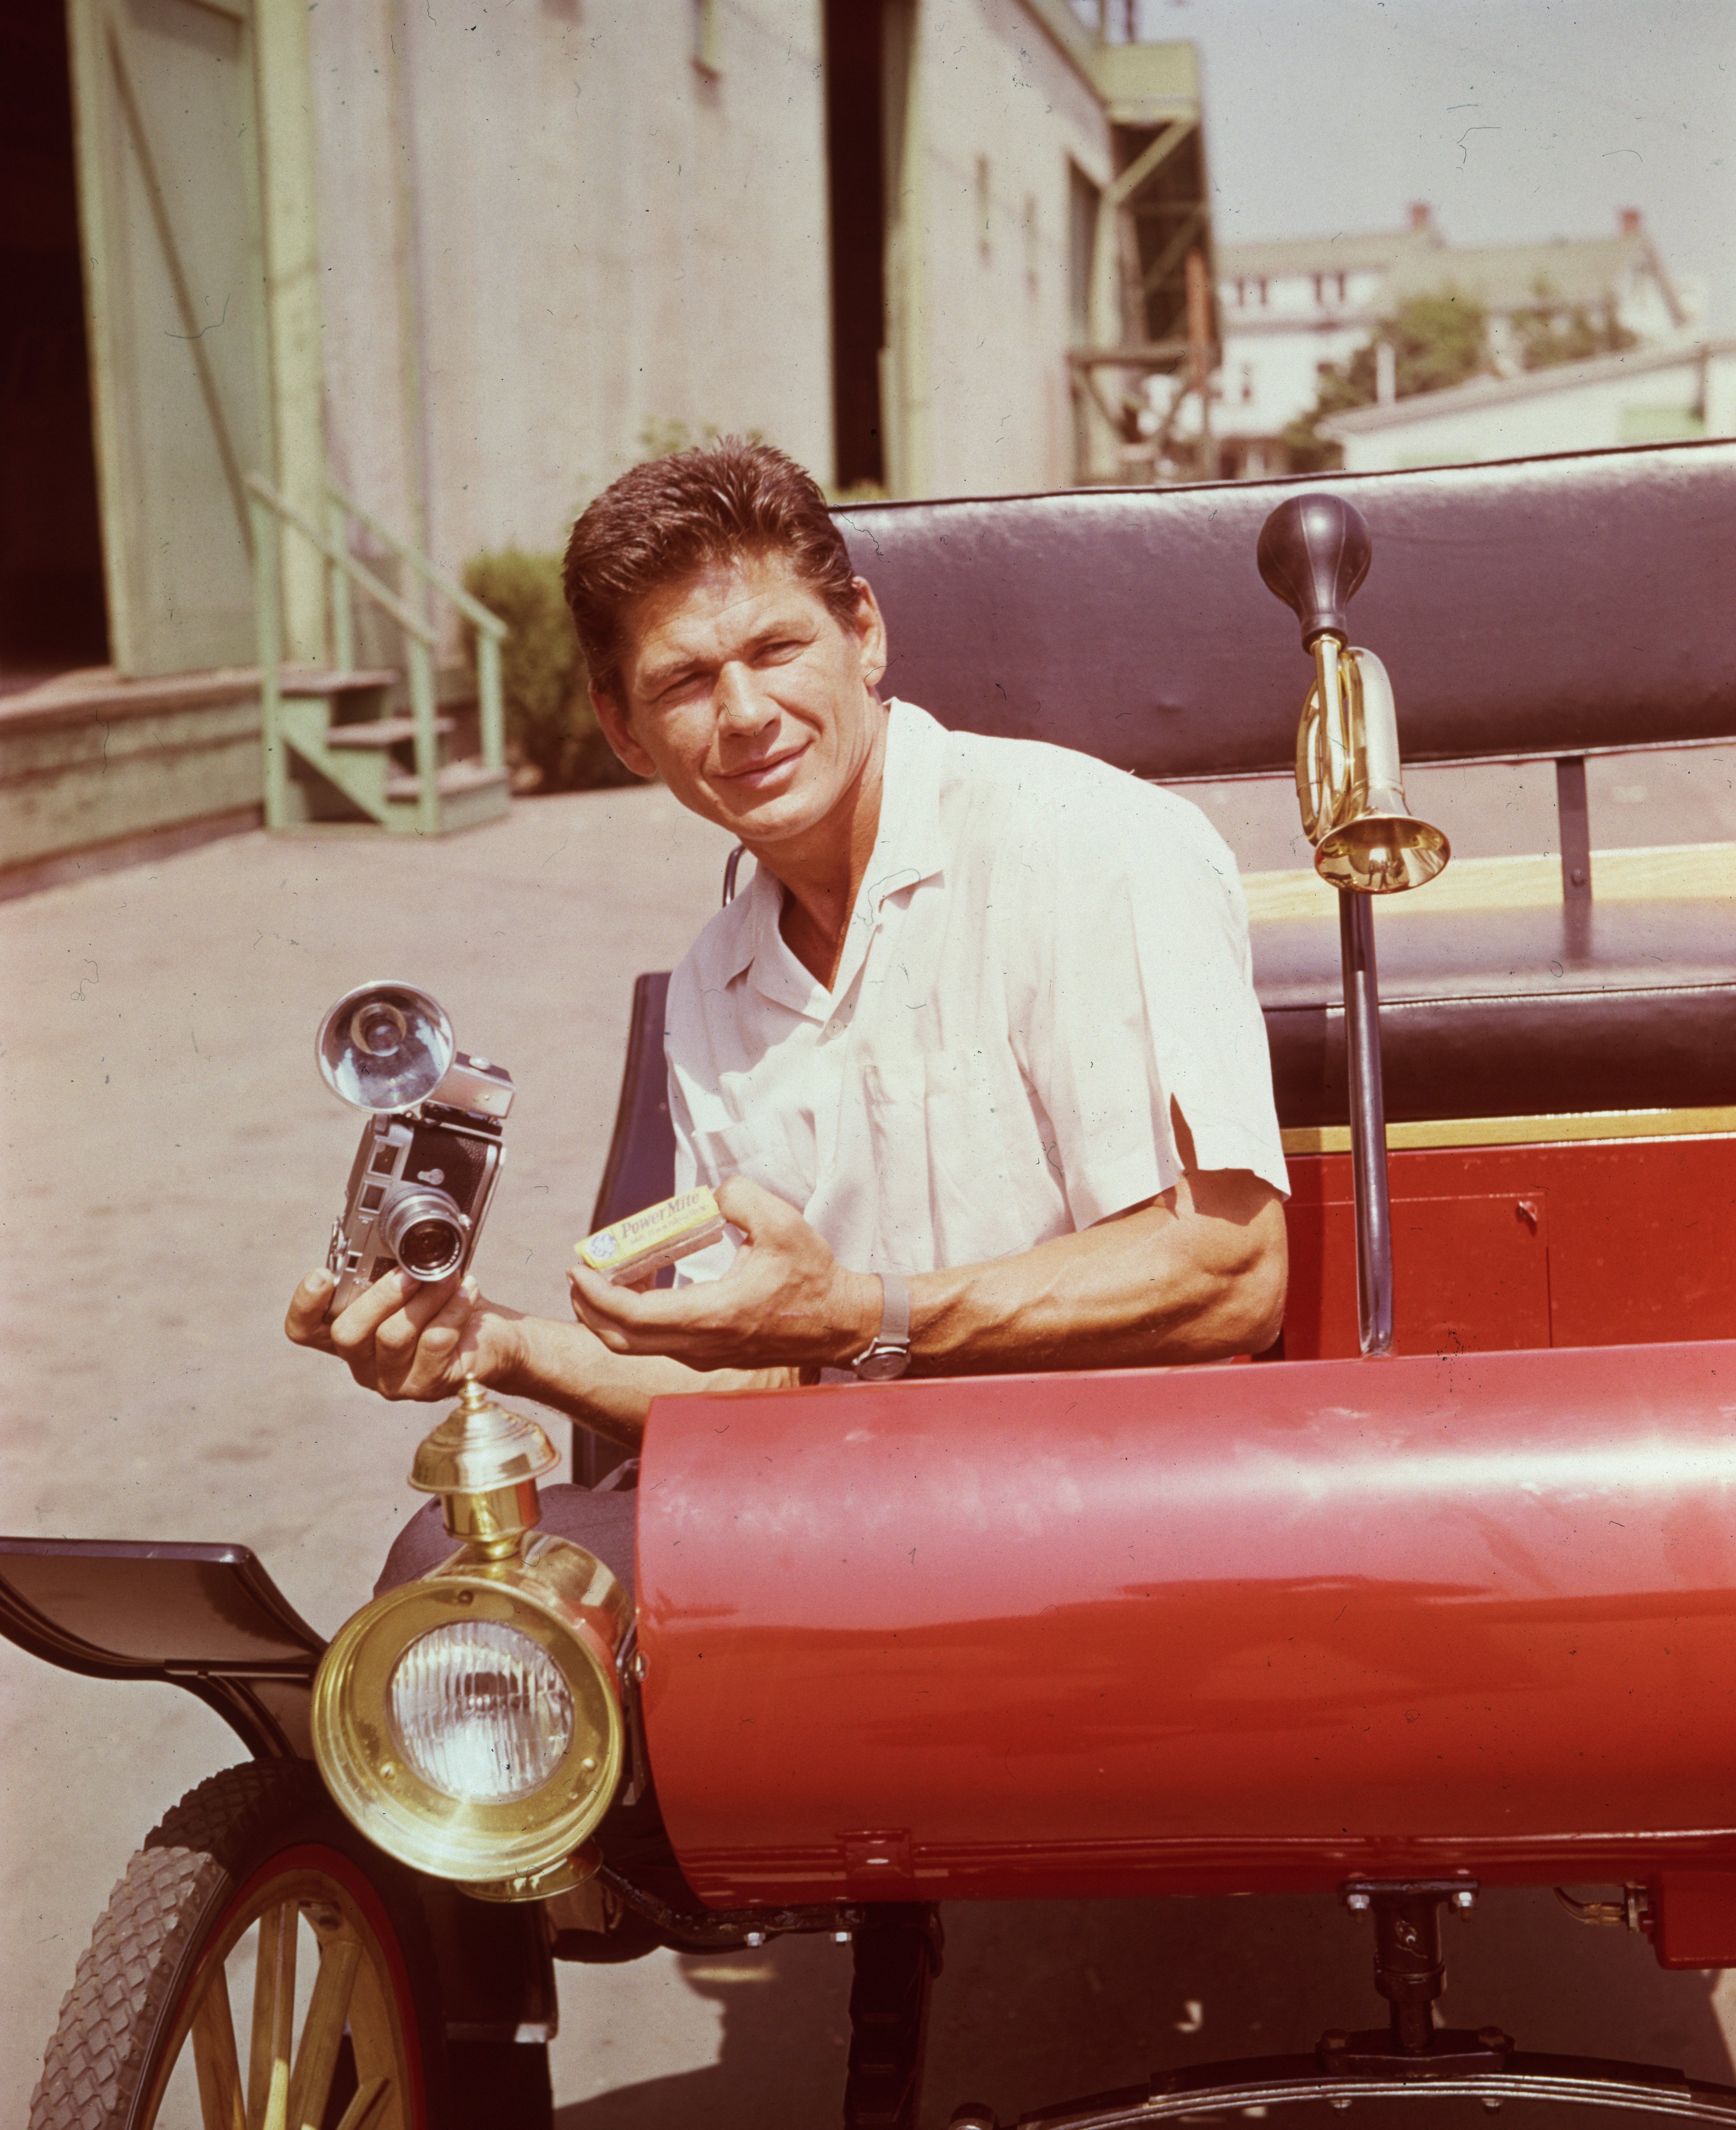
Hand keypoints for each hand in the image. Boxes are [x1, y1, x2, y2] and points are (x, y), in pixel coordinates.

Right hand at [284, 1265, 526, 1402]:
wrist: (494, 1337)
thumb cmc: (445, 1304)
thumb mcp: (413, 1283)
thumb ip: (392, 1268)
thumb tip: (395, 1239)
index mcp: (349, 1332)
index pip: (303, 1329)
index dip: (304, 1304)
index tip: (322, 1274)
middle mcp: (362, 1362)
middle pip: (347, 1333)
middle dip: (381, 1294)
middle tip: (411, 1271)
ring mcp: (391, 1380)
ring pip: (393, 1336)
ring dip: (426, 1298)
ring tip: (449, 1278)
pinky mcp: (426, 1385)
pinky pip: (434, 1342)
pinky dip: (453, 1311)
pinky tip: (466, 1294)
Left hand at [567, 1176, 881, 1370]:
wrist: (841, 1322)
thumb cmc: (813, 1278)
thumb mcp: (781, 1223)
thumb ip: (738, 1197)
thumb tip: (712, 1196)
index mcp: (712, 1315)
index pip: (634, 1316)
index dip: (597, 1294)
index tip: (578, 1268)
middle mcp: (701, 1344)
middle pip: (621, 1339)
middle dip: (590, 1308)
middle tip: (579, 1275)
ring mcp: (705, 1355)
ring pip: (638, 1345)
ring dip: (611, 1314)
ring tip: (607, 1276)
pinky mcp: (711, 1355)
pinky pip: (658, 1342)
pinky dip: (637, 1319)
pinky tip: (644, 1285)